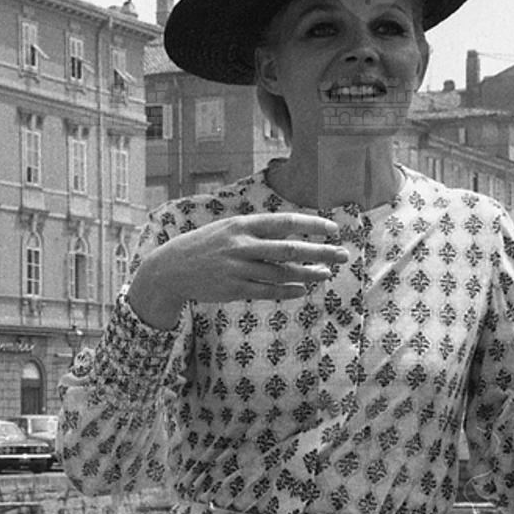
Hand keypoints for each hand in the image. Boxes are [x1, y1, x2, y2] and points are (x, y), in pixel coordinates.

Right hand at [127, 213, 350, 328]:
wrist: (171, 268)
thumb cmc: (206, 246)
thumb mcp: (229, 228)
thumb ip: (258, 230)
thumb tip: (293, 233)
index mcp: (243, 224)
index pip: (286, 222)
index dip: (313, 225)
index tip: (334, 230)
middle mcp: (243, 245)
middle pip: (291, 249)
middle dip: (321, 252)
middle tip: (343, 255)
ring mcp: (238, 268)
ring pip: (283, 273)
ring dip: (308, 274)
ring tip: (326, 274)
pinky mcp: (234, 289)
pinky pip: (268, 291)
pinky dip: (288, 290)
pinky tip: (303, 289)